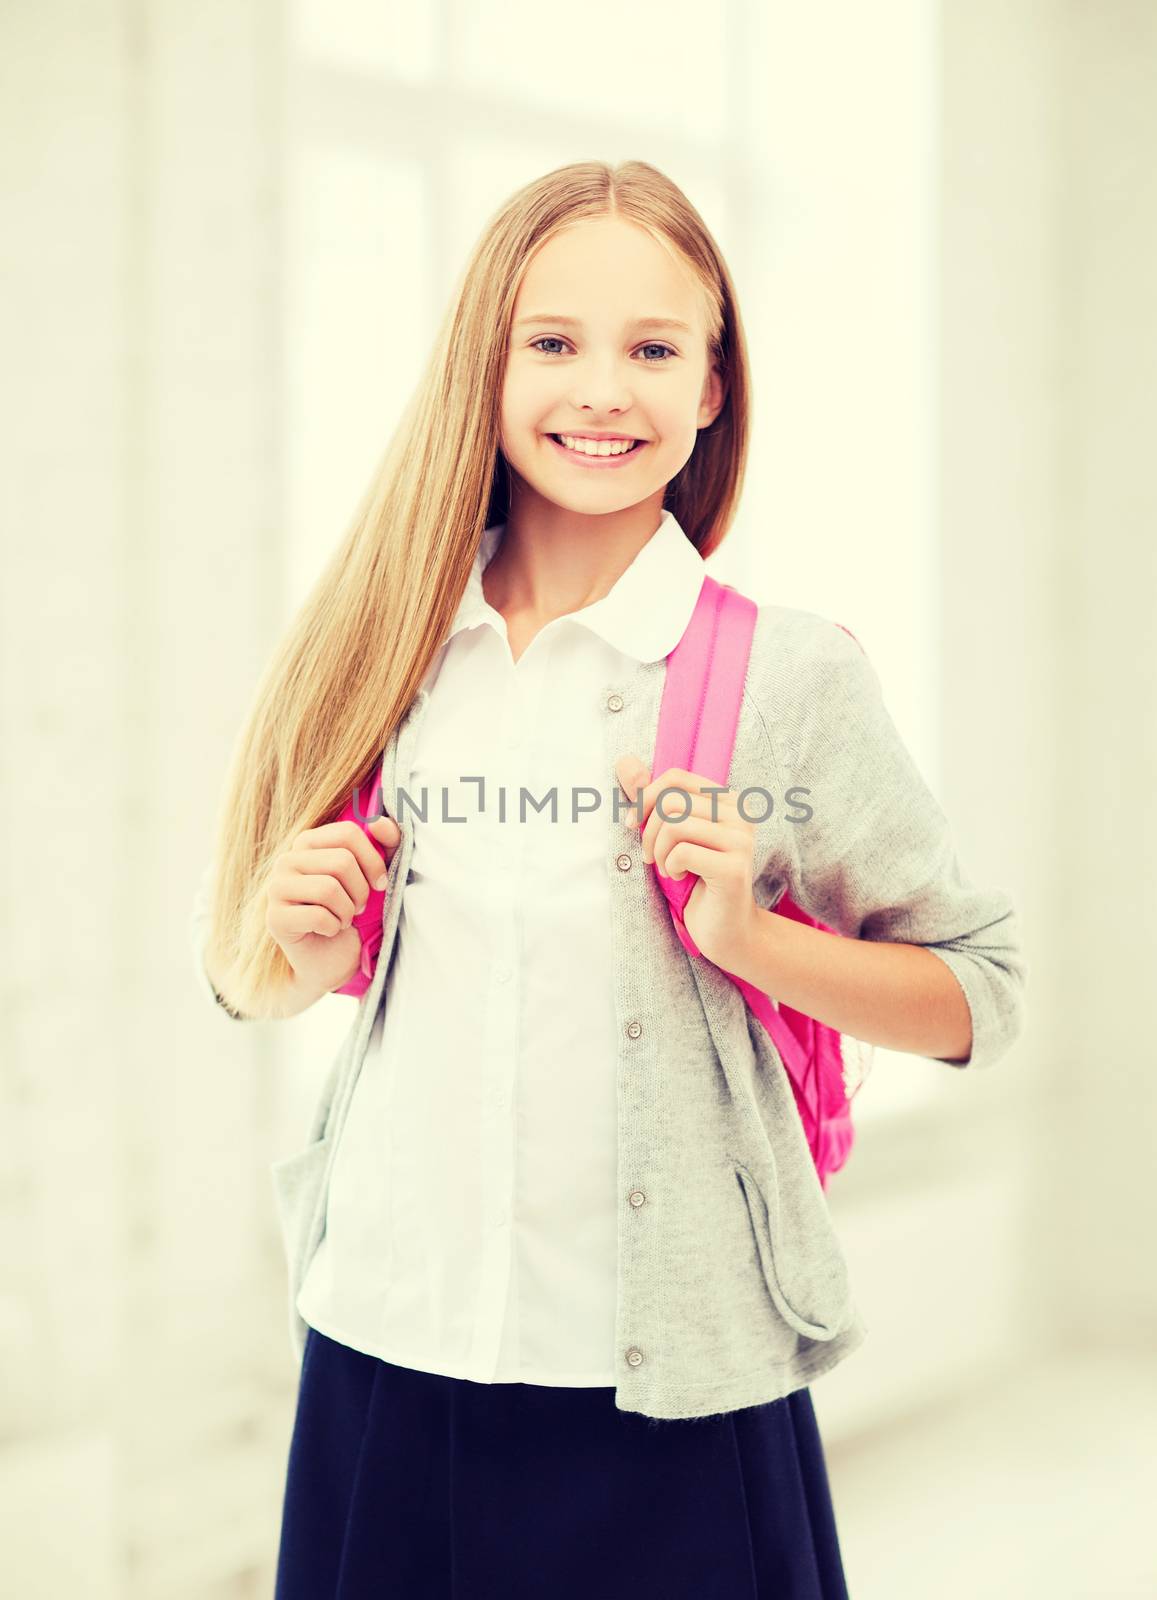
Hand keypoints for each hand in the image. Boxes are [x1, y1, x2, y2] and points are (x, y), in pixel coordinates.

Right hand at [265, 816, 400, 992]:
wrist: (331, 959)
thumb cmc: (354, 912)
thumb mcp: (376, 875)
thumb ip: (386, 845)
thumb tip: (380, 822)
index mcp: (309, 842)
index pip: (347, 833)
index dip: (373, 860)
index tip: (379, 883)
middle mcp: (287, 860)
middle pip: (341, 861)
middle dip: (361, 891)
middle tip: (358, 907)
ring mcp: (276, 888)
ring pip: (329, 889)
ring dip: (347, 911)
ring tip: (343, 918)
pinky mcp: (275, 918)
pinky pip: (318, 916)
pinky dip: (333, 927)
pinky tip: (329, 930)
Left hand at [615, 754, 760, 973]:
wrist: (725, 928)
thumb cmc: (695, 879)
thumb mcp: (670, 835)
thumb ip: (651, 799)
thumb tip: (624, 761)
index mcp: (728, 800)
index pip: (676, 778)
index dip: (646, 798)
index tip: (633, 824)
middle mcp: (741, 815)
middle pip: (672, 802)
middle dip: (648, 832)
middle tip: (650, 857)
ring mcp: (742, 840)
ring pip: (675, 825)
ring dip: (658, 852)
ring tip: (666, 868)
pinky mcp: (735, 867)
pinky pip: (682, 852)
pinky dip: (670, 867)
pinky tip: (679, 878)